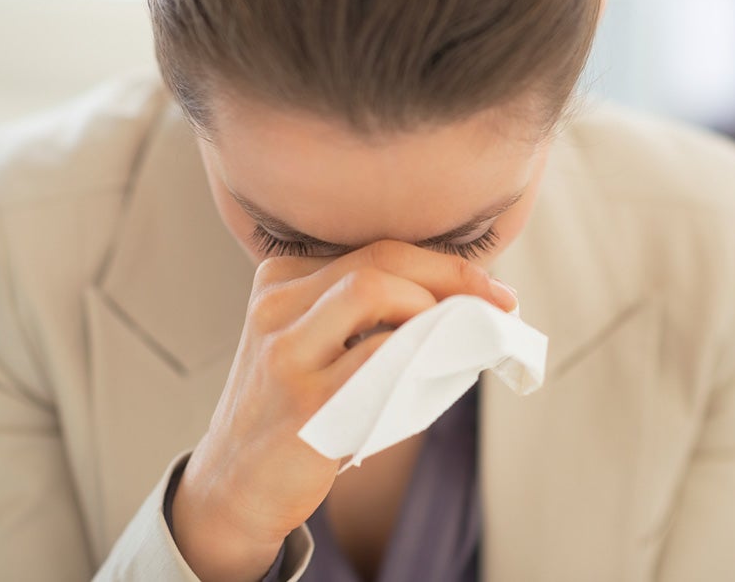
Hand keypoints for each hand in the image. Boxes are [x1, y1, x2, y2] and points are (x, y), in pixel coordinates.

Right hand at [170, 240, 516, 580]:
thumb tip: (463, 299)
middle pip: (381, 260)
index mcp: (280, 280)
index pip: (376, 249)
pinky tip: (440, 374)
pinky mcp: (305, 403)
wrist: (235, 485)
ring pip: (375, 291)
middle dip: (453, 276)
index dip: (444, 263)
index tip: (490, 288)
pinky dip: (421, 357)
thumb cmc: (294, 410)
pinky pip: (378, 358)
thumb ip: (363, 313)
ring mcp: (285, 352)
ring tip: (463, 340)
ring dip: (435, 311)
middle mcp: (275, 305)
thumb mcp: (310, 343)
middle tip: (499, 304)